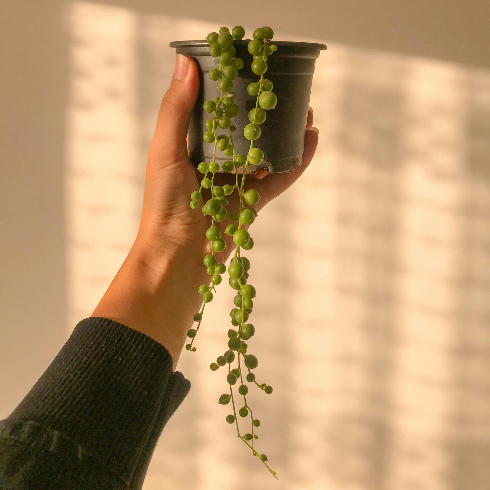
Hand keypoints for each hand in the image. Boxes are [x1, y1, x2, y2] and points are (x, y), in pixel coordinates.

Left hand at [136, 53, 318, 266]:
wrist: (178, 256)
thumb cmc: (164, 204)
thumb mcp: (166, 151)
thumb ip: (176, 110)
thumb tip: (185, 61)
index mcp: (193, 147)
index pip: (218, 112)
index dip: (235, 92)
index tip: (254, 71)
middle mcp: (216, 162)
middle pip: (248, 131)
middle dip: (268, 112)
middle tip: (290, 94)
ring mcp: (237, 182)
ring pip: (267, 153)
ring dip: (287, 134)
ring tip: (307, 115)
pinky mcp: (253, 202)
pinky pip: (279, 178)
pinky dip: (296, 161)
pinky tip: (311, 142)